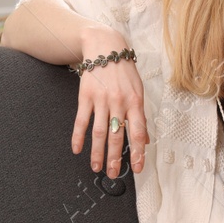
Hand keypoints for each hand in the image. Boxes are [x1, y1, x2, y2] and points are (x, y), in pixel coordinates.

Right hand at [72, 25, 147, 178]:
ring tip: (96, 167)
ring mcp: (101, 100)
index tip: (138, 168)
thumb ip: (141, 116)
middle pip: (117, 136)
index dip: (138, 152)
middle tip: (114, 175)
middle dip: (116, 158)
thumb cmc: (124, 71)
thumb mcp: (138, 91)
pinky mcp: (86, 96)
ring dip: (97, 153)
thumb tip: (146, 139)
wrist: (105, 47)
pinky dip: (78, 136)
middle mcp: (119, 102)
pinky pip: (81, 120)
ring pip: (99, 132)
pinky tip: (77, 149)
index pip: (138, 132)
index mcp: (135, 102)